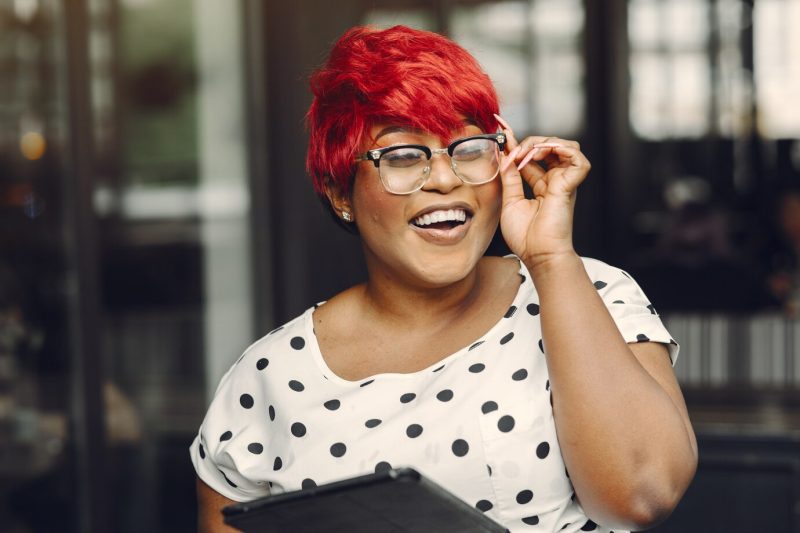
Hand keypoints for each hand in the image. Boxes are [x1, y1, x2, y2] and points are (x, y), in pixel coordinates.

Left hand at [494, 114, 590, 268]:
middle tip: (511, 153)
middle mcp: (555, 180)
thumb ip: (509, 178)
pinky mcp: (571, 185)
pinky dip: (559, 149)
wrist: (537, 254)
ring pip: (565, 145)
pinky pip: (578, 157)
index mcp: (542, 185)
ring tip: (525, 155)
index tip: (501, 125)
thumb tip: (503, 156)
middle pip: (549, 145)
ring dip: (543, 143)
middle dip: (528, 142)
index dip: (517, 140)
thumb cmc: (525, 236)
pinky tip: (540, 156)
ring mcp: (565, 182)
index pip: (532, 155)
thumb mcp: (510, 201)